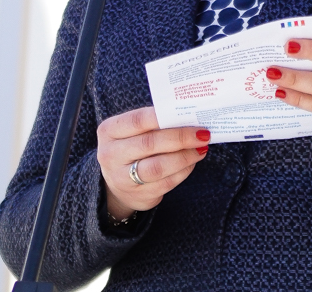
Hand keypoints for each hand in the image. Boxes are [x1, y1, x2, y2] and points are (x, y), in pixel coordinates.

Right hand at [95, 106, 210, 220]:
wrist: (116, 184)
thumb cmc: (131, 148)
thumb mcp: (131, 132)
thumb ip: (153, 124)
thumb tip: (188, 118)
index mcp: (109, 131)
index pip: (138, 120)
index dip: (165, 117)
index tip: (189, 116)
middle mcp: (111, 155)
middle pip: (149, 144)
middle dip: (180, 138)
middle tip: (202, 134)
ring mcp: (122, 179)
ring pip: (158, 167)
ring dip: (185, 157)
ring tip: (201, 149)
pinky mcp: (139, 196)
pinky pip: (166, 183)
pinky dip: (184, 171)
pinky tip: (192, 162)